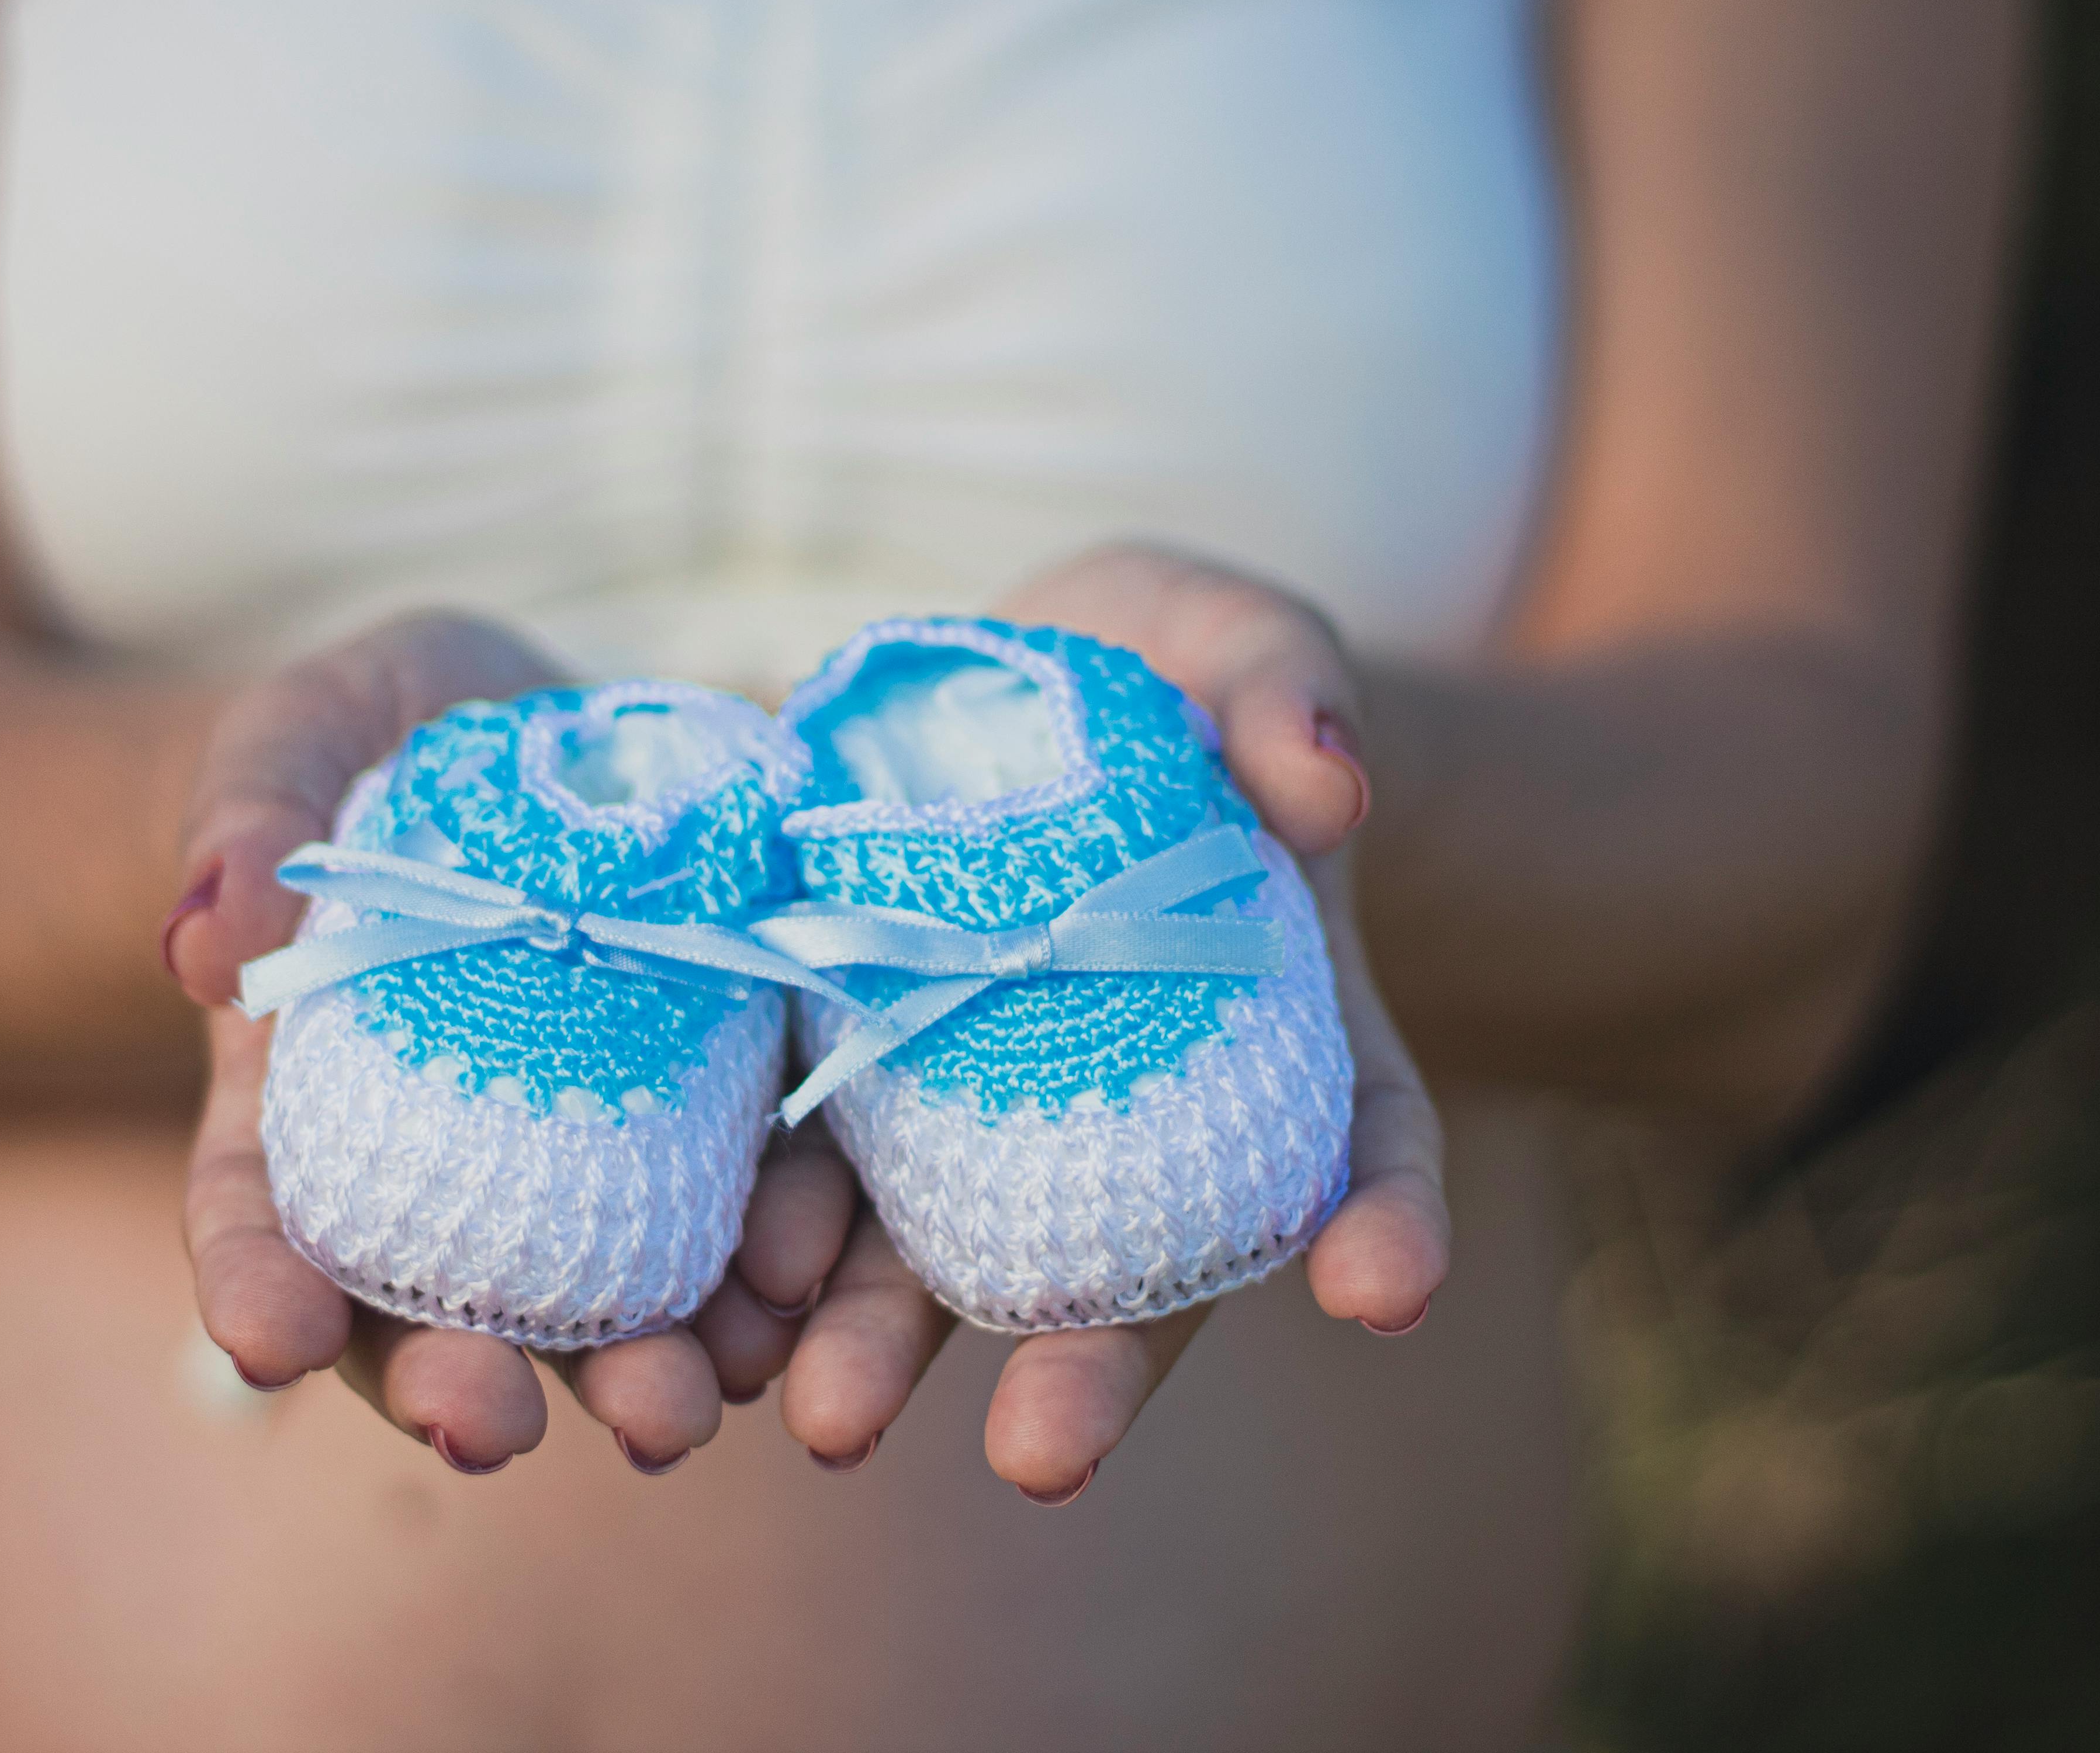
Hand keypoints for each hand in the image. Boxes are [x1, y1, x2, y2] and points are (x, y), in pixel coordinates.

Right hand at [166, 614, 854, 1475]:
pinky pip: (743, 1206)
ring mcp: (584, 1150)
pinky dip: (768, 1268)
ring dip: (635, 1370)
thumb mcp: (299, 741)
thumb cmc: (374, 739)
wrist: (536, 727)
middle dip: (460, 1381)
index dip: (257, 1288)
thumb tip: (202, 940)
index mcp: (305, 1098)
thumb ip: (249, 823)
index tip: (270, 1343)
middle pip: (433, 1308)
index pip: (258, 1216)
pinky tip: (796, 1313)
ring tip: (681, 1415)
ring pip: (596, 1302)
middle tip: (494, 1429)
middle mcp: (442, 1167)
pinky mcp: (717, 1105)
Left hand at [768, 543, 1452, 1499]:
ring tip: (822, 1419)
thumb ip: (1282, 686)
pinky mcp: (846, 1063)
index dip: (1386, 1221)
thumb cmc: (1168, 665)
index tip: (1382, 1294)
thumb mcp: (1239, 639)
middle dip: (1086, 1367)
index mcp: (1274, 1023)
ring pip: (947, 1257)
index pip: (1359, 1137)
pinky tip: (713, 1310)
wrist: (1009, 679)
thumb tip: (1322, 771)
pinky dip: (765, 1249)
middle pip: (1131, 1264)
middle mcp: (1133, 1107)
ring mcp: (980, 1102)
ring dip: (889, 1347)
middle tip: (1040, 1459)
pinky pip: (807, 1173)